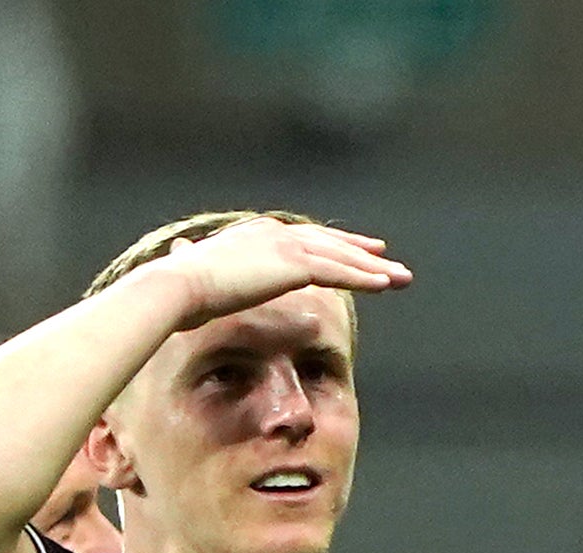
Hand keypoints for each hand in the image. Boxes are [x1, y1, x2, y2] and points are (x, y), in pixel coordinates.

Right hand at [160, 219, 410, 328]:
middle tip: (390, 259)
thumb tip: (183, 258)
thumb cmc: (183, 289)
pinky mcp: (293, 265)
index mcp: (257, 233)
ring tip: (401, 278)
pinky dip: (363, 278)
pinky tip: (385, 285)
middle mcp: (275, 232)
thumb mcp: (201, 274)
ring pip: (341, 258)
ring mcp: (285, 246)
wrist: (180, 286)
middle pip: (330, 242)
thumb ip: (207, 269)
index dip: (334, 243)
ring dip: (374, 268)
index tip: (357, 248)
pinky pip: (339, 273)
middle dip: (363, 252)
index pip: (305, 237)